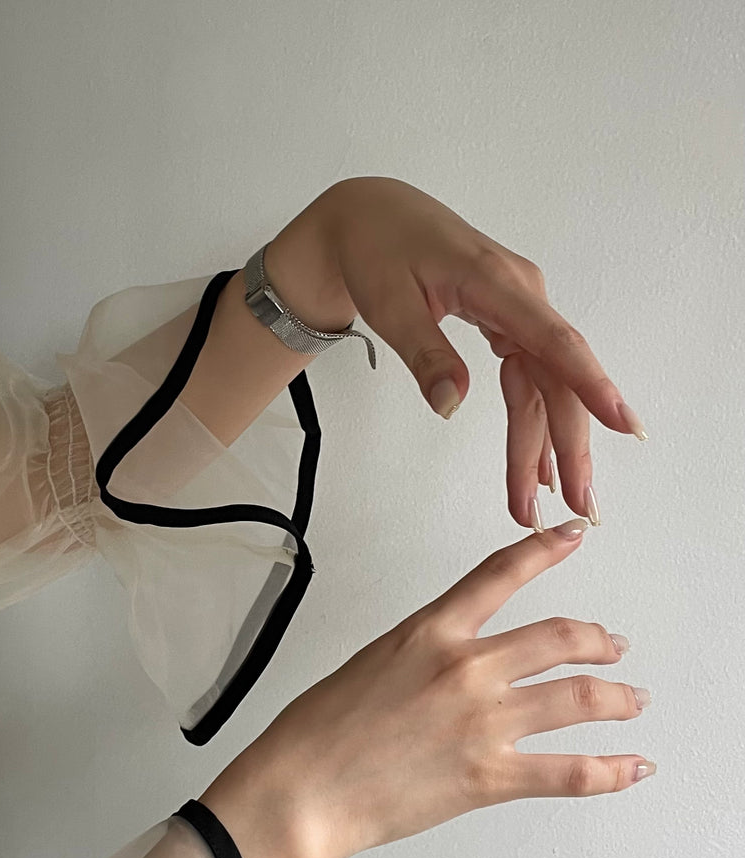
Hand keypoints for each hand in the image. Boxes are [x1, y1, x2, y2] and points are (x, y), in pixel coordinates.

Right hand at [201, 517, 653, 857]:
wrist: (301, 792)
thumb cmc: (313, 736)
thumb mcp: (366, 666)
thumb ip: (418, 657)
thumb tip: (447, 665)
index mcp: (428, 633)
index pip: (501, 575)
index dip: (545, 550)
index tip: (571, 537)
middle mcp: (466, 669)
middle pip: (560, 638)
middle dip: (598, 641)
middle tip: (612, 646)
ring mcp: (484, 723)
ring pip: (579, 698)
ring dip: (617, 698)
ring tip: (630, 699)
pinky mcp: (491, 778)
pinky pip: (570, 772)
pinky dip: (611, 770)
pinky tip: (632, 766)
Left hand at [317, 177, 648, 529]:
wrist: (367, 217)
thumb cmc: (377, 250)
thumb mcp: (391, 303)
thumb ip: (425, 353)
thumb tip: (451, 404)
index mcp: (498, 285)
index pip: (556, 344)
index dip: (593, 387)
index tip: (626, 425)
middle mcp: (520, 298)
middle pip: (557, 379)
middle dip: (569, 445)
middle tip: (580, 503)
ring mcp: (516, 310)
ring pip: (542, 387)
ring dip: (544, 446)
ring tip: (542, 504)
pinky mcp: (505, 322)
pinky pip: (527, 379)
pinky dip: (530, 423)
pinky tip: (537, 467)